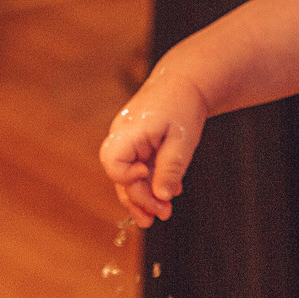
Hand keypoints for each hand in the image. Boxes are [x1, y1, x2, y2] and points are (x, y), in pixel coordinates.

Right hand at [99, 68, 208, 225]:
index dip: (128, 178)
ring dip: (144, 198)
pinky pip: (139, 171)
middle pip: (121, 177)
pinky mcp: (137, 147)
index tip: (148, 175)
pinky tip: (168, 195)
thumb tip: (162, 198)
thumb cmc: (183, 106)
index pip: (113, 163)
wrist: (185, 82)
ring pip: (128, 178)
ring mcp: (128, 143)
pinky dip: (151, 184)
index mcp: (128, 131)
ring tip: (162, 215)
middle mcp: (121, 138)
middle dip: (142, 198)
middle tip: (165, 214)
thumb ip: (170, 169)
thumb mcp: (182, 140)